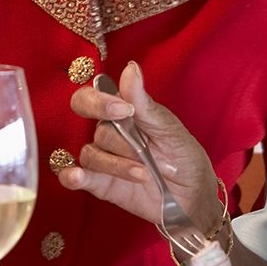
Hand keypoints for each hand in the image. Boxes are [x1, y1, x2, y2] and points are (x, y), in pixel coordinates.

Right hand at [58, 62, 220, 231]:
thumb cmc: (184, 156)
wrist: (194, 198)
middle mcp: (109, 135)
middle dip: (117, 139)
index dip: (99, 102)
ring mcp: (105, 160)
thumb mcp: (168, 128)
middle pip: (95, 129)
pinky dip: (72, 176)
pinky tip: (76, 176)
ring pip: (91, 155)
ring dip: (117, 165)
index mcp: (122, 114)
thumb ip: (142, 102)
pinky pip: (77, 178)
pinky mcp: (102, 185)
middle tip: (136, 147)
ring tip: (144, 173)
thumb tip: (130, 67)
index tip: (123, 110)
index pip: (92, 98)